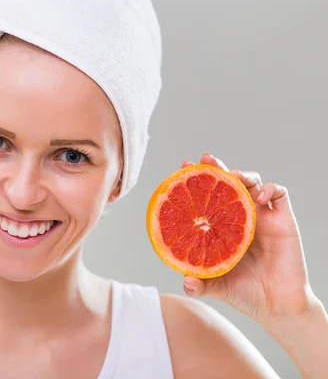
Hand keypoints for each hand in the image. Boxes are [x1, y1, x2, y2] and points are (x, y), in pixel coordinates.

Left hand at [181, 153, 317, 322]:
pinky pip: (280, 195)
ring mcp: (262, 216)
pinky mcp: (283, 221)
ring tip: (233, 175)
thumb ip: (199, 285)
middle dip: (216, 166)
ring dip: (244, 174)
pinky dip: (271, 188)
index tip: (183, 167)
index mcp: (221, 226)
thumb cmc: (244, 292)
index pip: (207, 196)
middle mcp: (240, 216)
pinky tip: (260, 195)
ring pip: (254, 182)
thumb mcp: (216, 287)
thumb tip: (185, 281)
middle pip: (229, 182)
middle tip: (204, 159)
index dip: (196, 180)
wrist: (277, 306)